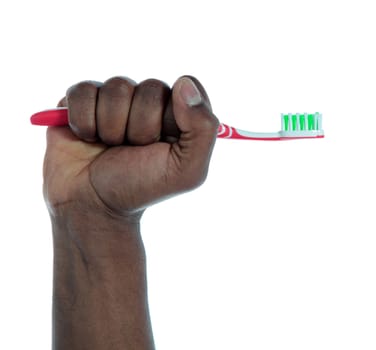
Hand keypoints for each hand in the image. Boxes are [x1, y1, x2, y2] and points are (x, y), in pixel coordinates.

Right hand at [43, 76, 218, 220]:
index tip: (162, 143)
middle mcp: (147, 103)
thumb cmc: (140, 188)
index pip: (186, 87)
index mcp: (177, 116)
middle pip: (150, 88)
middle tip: (133, 151)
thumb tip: (185, 83)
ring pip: (117, 88)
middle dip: (141, 129)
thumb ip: (203, 129)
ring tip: (109, 147)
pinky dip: (84, 122)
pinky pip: (83, 92)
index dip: (171, 117)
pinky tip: (88, 139)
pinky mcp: (83, 101)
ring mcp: (115, 100)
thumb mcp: (187, 171)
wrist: (92, 205)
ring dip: (111, 128)